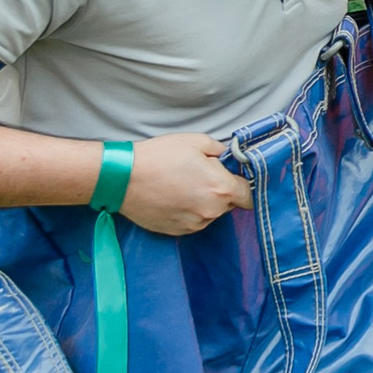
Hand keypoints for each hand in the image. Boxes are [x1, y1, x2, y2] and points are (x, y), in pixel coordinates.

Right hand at [117, 133, 249, 235]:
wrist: (124, 178)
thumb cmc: (161, 156)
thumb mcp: (197, 141)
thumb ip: (222, 151)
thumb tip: (229, 159)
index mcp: (221, 189)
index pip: (248, 195)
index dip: (241, 184)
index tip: (231, 177)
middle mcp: (211, 211)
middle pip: (229, 204)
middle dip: (221, 191)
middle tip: (200, 176)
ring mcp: (194, 224)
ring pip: (210, 213)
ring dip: (204, 202)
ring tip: (182, 185)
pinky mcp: (177, 231)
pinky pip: (193, 221)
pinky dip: (188, 211)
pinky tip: (173, 197)